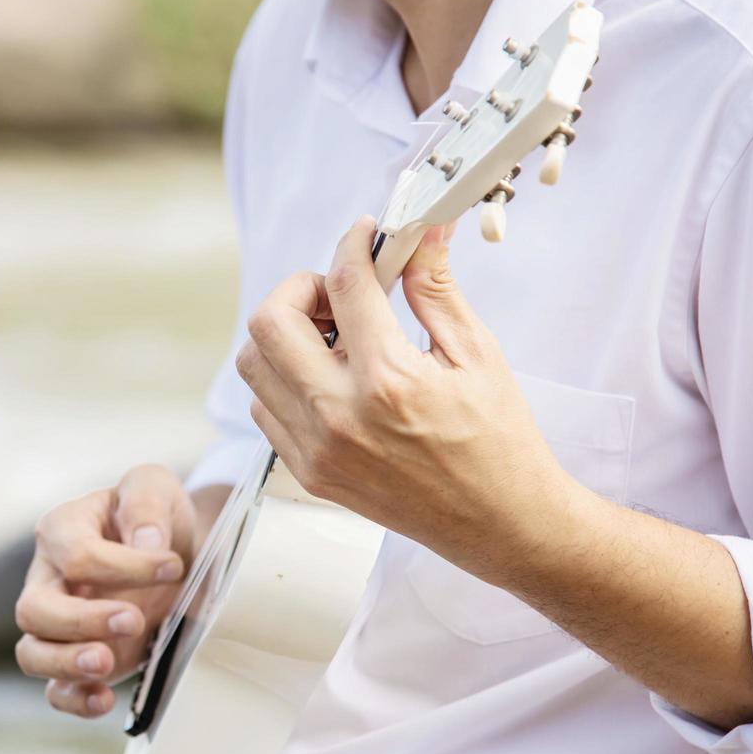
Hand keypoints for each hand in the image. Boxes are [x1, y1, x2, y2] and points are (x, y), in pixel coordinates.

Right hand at [15, 465, 195, 718]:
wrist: (174, 550)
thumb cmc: (156, 516)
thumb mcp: (155, 487)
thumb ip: (146, 504)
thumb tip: (145, 544)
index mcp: (61, 529)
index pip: (75, 555)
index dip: (124, 565)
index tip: (173, 565)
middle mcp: (47, 578)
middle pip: (34, 608)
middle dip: (81, 620)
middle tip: (133, 619)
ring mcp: (56, 624)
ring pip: (32, 652)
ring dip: (67, 663)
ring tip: (106, 663)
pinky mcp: (74, 659)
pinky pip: (55, 689)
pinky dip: (74, 699)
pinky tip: (104, 700)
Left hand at [235, 216, 569, 576]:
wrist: (499, 522)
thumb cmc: (499, 440)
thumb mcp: (477, 353)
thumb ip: (436, 288)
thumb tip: (422, 231)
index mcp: (388, 380)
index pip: (344, 285)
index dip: (353, 245)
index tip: (365, 235)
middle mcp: (339, 416)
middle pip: (269, 322)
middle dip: (301, 289)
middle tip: (339, 293)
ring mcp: (316, 449)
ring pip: (254, 365)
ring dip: (285, 335)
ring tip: (335, 337)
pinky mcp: (309, 472)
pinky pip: (265, 408)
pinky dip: (285, 379)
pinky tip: (329, 378)